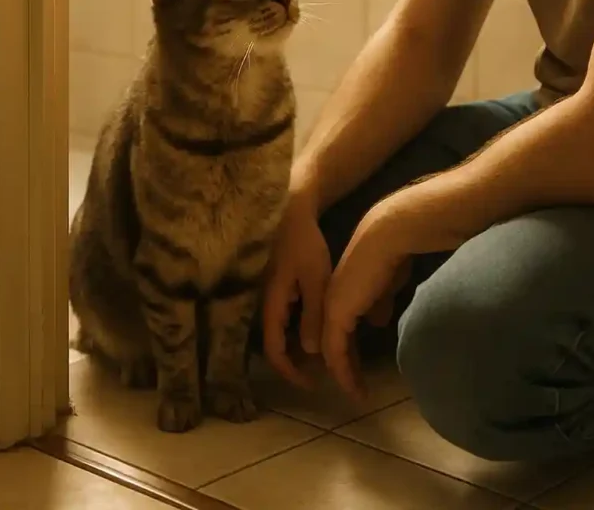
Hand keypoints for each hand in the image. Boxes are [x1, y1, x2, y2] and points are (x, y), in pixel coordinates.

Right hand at [263, 191, 331, 387]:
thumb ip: (312, 314)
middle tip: (326, 373)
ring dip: (301, 347)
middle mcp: (265, 303)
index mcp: (271, 304)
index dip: (291, 373)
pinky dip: (301, 329)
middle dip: (299, 363)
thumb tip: (309, 351)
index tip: (314, 385)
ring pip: (282, 332)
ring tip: (329, 354)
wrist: (291, 209)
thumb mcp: (314, 278)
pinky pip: (286, 317)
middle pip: (277, 345)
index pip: (274, 351)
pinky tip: (320, 327)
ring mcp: (269, 295)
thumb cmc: (303, 242)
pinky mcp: (277, 286)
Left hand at [321, 197, 410, 400]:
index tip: (360, 368)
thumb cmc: (388, 257)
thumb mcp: (384, 285)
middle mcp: (331, 302)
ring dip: (345, 374)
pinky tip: (355, 387)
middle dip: (346, 366)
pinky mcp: (336, 316)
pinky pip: (336, 353)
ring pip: (332, 352)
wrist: (384, 240)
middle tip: (357, 387)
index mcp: (341, 293)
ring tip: (358, 393)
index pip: (341, 329)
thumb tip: (376, 320)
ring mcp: (331, 308)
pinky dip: (344, 372)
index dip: (350, 350)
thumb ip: (377, 302)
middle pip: (333, 342)